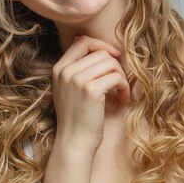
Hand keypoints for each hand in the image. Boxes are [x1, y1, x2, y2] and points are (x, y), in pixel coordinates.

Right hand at [51, 35, 130, 152]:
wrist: (74, 142)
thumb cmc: (76, 116)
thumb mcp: (68, 88)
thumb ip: (75, 67)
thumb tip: (85, 40)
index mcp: (59, 68)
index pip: (82, 42)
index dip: (101, 45)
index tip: (114, 56)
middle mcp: (66, 71)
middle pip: (100, 52)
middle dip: (115, 65)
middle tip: (119, 82)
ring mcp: (77, 80)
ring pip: (110, 62)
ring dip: (121, 75)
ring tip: (121, 90)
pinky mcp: (91, 90)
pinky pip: (116, 76)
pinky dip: (124, 86)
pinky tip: (123, 96)